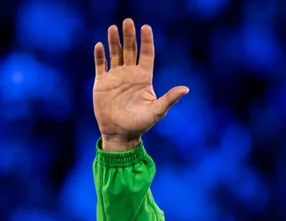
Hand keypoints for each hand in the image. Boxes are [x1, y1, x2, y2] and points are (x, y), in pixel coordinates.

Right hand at [93, 19, 188, 151]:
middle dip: (129, 36)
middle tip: (128, 22)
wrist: (120, 133)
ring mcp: (115, 77)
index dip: (146, 41)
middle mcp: (130, 74)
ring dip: (114, 41)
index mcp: (144, 78)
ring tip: (114, 28)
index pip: (147, 55)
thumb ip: (169, 99)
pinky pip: (101, 65)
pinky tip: (100, 45)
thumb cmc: (141, 124)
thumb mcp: (157, 111)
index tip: (146, 27)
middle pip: (130, 50)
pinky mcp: (101, 82)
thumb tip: (186, 89)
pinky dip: (100, 56)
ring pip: (115, 54)